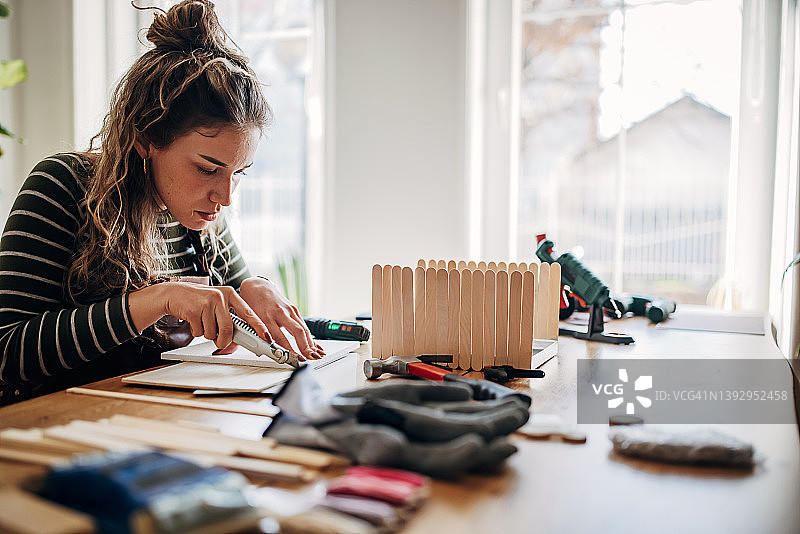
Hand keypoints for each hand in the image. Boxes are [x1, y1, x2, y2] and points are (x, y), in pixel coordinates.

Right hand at [129, 281, 268, 349]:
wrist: (174, 294)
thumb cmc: (199, 301)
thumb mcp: (217, 305)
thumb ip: (229, 317)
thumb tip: (241, 338)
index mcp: (230, 294)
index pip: (248, 313)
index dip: (258, 326)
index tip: (265, 336)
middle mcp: (221, 296)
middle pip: (228, 329)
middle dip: (223, 340)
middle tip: (220, 342)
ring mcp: (207, 302)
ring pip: (213, 333)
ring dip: (207, 334)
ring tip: (202, 322)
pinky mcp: (194, 309)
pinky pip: (200, 332)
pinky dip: (196, 331)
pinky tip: (193, 320)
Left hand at [238, 277, 323, 360]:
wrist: (257, 286)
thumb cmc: (251, 303)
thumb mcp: (249, 319)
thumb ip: (256, 334)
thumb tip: (260, 351)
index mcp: (267, 317)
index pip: (280, 337)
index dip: (289, 350)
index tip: (294, 359)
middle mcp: (280, 313)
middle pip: (297, 331)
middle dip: (305, 346)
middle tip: (310, 358)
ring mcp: (289, 310)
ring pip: (304, 328)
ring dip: (311, 343)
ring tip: (316, 355)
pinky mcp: (294, 309)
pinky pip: (304, 325)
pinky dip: (309, 337)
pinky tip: (314, 346)